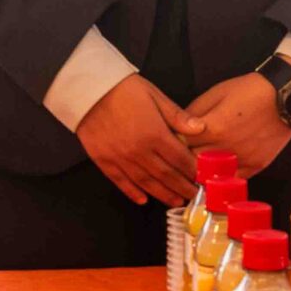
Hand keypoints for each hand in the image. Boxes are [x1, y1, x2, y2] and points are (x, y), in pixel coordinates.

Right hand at [75, 74, 199, 206]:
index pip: (180, 158)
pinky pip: (121, 182)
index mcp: (154, 134)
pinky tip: (143, 200)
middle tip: (194, 195)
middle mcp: (139, 151)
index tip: (203, 177)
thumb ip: (177, 116)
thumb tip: (201, 129)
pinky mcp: (104, 161)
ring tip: (176, 202)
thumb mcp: (154, 95)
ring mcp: (120, 159)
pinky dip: (133, 193)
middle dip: (182, 187)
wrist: (87, 89)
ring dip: (163, 194)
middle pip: (166, 175)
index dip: (193, 170)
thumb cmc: (123, 88)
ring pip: (146, 183)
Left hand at [184, 73, 290, 177]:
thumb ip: (193, 112)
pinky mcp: (255, 167)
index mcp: (213, 128)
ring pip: (211, 175)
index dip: (174, 140)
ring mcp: (242, 160)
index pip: (181, 143)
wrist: (285, 97)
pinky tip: (216, 171)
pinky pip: (232, 179)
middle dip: (184, 157)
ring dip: (201, 170)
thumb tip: (177, 126)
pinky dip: (222, 177)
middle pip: (193, 162)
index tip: (171, 139)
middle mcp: (226, 148)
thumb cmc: (249, 90)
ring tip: (196, 163)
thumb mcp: (215, 93)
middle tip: (180, 153)